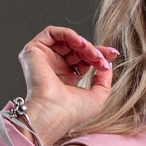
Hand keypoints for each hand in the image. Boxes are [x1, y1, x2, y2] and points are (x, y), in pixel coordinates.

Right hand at [16, 26, 119, 145]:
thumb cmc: (72, 112)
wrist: (53, 113)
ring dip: (83, 43)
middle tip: (102, 58)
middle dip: (93, 50)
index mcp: (65, 78)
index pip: (83, 59)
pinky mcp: (33, 51)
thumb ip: (104, 79)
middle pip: (76, 48)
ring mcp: (43, 59)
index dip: (98, 54)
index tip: (112, 54)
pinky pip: (52, 33)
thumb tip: (107, 63)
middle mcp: (53, 68)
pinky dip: (69, 34)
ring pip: (66, 40)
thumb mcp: (97, 96)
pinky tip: (80, 43)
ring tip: (92, 54)